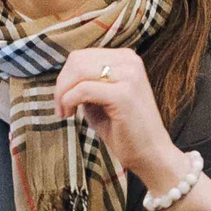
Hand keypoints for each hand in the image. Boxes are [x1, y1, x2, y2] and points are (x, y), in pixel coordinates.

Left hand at [53, 49, 184, 189]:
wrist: (151, 154)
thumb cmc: (124, 130)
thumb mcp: (101, 99)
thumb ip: (85, 83)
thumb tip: (63, 77)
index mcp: (126, 59)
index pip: (81, 56)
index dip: (65, 77)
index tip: (62, 100)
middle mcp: (130, 61)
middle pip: (77, 60)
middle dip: (61, 85)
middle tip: (60, 108)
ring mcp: (129, 76)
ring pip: (78, 71)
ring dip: (63, 93)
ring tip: (64, 112)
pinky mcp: (124, 94)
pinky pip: (83, 90)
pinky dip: (69, 101)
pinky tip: (70, 115)